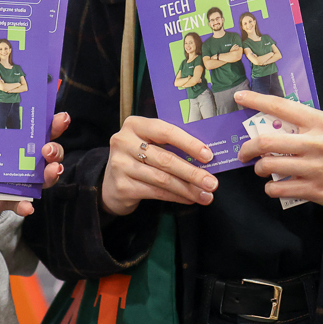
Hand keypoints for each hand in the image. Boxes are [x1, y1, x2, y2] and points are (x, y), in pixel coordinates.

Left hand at [0, 112, 69, 216]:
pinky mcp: (13, 200)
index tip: (62, 118)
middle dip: (55, 150)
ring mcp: (26, 182)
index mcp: (25, 143)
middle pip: (52, 154)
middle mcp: (31, 161)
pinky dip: (25, 206)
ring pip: (46, 178)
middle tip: (46, 149)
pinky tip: (27, 207)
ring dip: (51, 174)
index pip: (46, 131)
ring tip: (52, 170)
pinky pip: (22, 204)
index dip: (56, 124)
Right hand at [100, 116, 216, 216]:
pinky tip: (190, 199)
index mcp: (134, 125)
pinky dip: (176, 197)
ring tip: (206, 195)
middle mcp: (124, 142)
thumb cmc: (138, 158)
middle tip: (212, 182)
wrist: (110, 183)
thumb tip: (205, 156)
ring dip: (188, 188)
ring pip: (162, 178)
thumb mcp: (149, 143)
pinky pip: (156, 192)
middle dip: (193, 172)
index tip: (209, 156)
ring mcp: (120, 165)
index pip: (166, 131)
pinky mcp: (122, 186)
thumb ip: (170, 144)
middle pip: (166, 159)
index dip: (189, 143)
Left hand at [233, 92, 322, 224]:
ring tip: (263, 169)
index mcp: (321, 122)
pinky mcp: (315, 191)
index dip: (256, 101)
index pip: (281, 106)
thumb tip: (279, 124)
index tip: (239, 98)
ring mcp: (315, 168)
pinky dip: (271, 188)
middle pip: (266, 141)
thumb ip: (310, 125)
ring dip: (260, 169)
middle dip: (247, 148)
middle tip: (244, 152)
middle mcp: (316, 143)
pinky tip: (276, 186)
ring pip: (268, 167)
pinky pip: (279, 189)